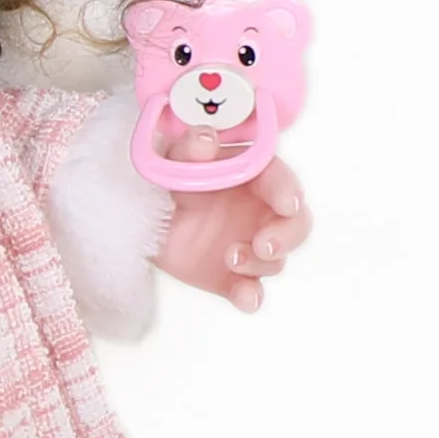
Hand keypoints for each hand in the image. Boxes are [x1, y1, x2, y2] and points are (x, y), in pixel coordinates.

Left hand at [154, 141, 311, 313]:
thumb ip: (189, 149)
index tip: (286, 203)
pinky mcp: (233, 276)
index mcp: (254, 178)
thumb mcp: (173, 160)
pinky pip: (249, 289)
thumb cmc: (168, 179)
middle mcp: (261, 213)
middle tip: (264, 245)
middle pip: (295, 225)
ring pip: (274, 260)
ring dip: (260, 263)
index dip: (287, 191)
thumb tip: (205, 139)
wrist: (143, 217)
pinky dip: (251, 296)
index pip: (281, 181)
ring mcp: (250, 246)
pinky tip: (246, 298)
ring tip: (230, 257)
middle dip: (286, 236)